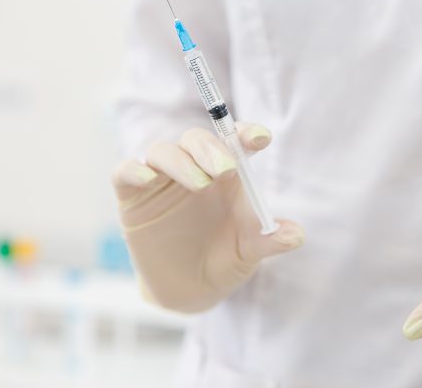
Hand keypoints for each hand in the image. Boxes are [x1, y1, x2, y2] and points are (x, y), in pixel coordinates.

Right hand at [112, 122, 303, 312]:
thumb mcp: (248, 251)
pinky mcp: (132, 196)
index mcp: (225, 173)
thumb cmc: (224, 259)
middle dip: (211, 148)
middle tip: (226, 169)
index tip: (261, 138)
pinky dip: (133, 169)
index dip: (246, 133)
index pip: (234, 141)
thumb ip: (269, 240)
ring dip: (181, 162)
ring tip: (200, 184)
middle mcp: (193, 168)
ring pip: (163, 151)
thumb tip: (296, 235)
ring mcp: (160, 179)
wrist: (189, 289)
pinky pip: (126, 171)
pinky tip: (147, 179)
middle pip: (195, 139)